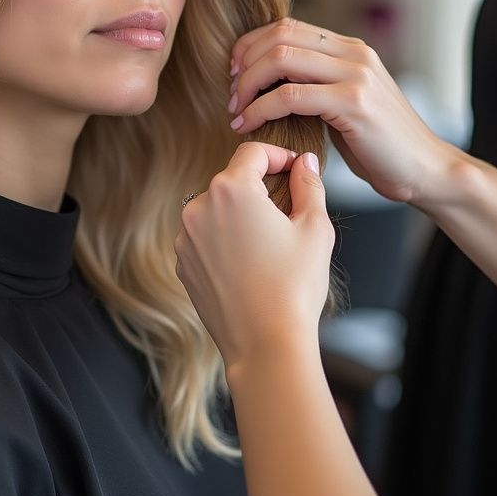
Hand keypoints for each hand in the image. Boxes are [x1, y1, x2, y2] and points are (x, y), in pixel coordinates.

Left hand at [175, 143, 333, 370]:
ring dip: (238, 216)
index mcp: (231, 190)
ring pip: (216, 210)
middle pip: (232, 181)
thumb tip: (305, 163)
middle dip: (259, 189)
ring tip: (267, 245)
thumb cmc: (293, 286)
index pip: (252, 152)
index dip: (278, 155)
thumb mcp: (315, 228)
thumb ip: (309, 185)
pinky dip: (223, 241)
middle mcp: (199, 207)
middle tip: (287, 212)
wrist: (265, 343)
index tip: (294, 169)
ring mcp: (185, 236)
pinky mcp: (181, 262)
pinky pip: (204, 238)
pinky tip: (248, 265)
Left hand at [229, 19, 456, 204]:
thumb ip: (313, 84)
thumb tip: (264, 81)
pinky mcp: (354, 102)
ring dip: (247, 85)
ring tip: (236, 111)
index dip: (250, 46)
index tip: (233, 74)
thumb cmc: (378, 144)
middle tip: (231, 95)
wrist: (425, 170)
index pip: (286, 26)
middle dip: (244, 63)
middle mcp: (354, 53)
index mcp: (349, 48)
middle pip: (279, 36)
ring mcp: (356, 74)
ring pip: (281, 58)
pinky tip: (249, 125)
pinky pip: (290, 95)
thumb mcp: (342, 103)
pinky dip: (260, 109)